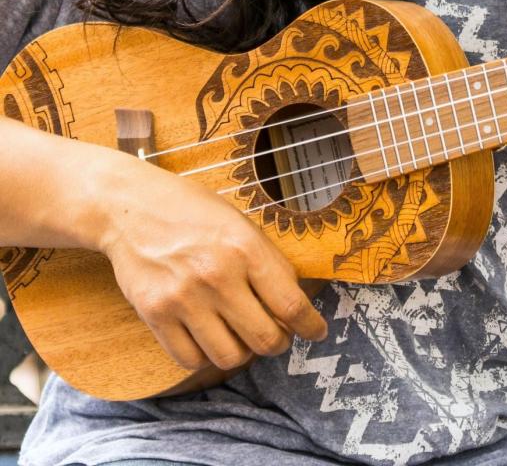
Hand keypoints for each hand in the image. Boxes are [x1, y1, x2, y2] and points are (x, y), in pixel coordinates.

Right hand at [89, 151, 327, 370]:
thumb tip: (297, 304)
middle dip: (278, 343)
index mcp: (246, 249)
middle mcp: (217, 276)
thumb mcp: (242, 225)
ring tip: (240, 336)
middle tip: (276, 335)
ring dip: (242, 352)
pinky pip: (190, 359)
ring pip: (230, 357)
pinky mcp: (154, 314)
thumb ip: (269, 262)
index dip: (310, 326)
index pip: (291, 305)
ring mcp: (183, 298)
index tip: (316, 332)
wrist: (129, 207)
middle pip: (265, 339)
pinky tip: (208, 338)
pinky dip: (205, 356)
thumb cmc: (193, 213)